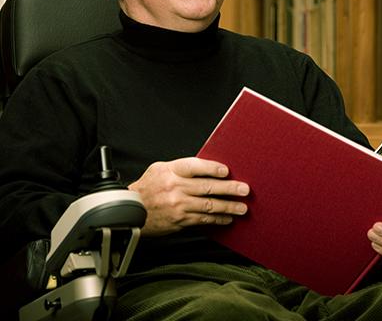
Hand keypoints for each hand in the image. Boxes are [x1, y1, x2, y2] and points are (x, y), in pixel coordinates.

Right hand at [128, 157, 249, 234]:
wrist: (131, 211)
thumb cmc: (148, 187)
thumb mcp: (160, 169)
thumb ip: (182, 168)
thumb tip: (209, 169)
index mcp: (170, 170)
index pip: (195, 166)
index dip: (212, 168)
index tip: (227, 171)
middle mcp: (175, 187)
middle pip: (206, 187)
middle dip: (229, 189)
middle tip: (244, 190)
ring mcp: (177, 206)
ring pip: (208, 205)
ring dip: (228, 207)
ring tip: (242, 207)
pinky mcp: (179, 221)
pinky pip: (202, 220)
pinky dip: (217, 220)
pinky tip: (227, 219)